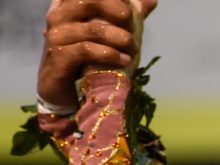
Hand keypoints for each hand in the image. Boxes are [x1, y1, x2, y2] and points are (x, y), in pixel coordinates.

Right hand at [37, 0, 155, 107]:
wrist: (66, 89)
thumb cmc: (89, 58)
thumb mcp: (110, 33)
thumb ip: (126, 15)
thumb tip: (151, 1)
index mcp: (70, 5)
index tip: (129, 8)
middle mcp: (58, 16)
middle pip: (88, 0)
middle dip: (116, 9)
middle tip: (131, 20)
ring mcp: (56, 36)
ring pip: (92, 29)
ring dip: (119, 38)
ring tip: (133, 48)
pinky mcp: (58, 57)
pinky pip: (85, 50)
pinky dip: (109, 54)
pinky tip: (124, 61)